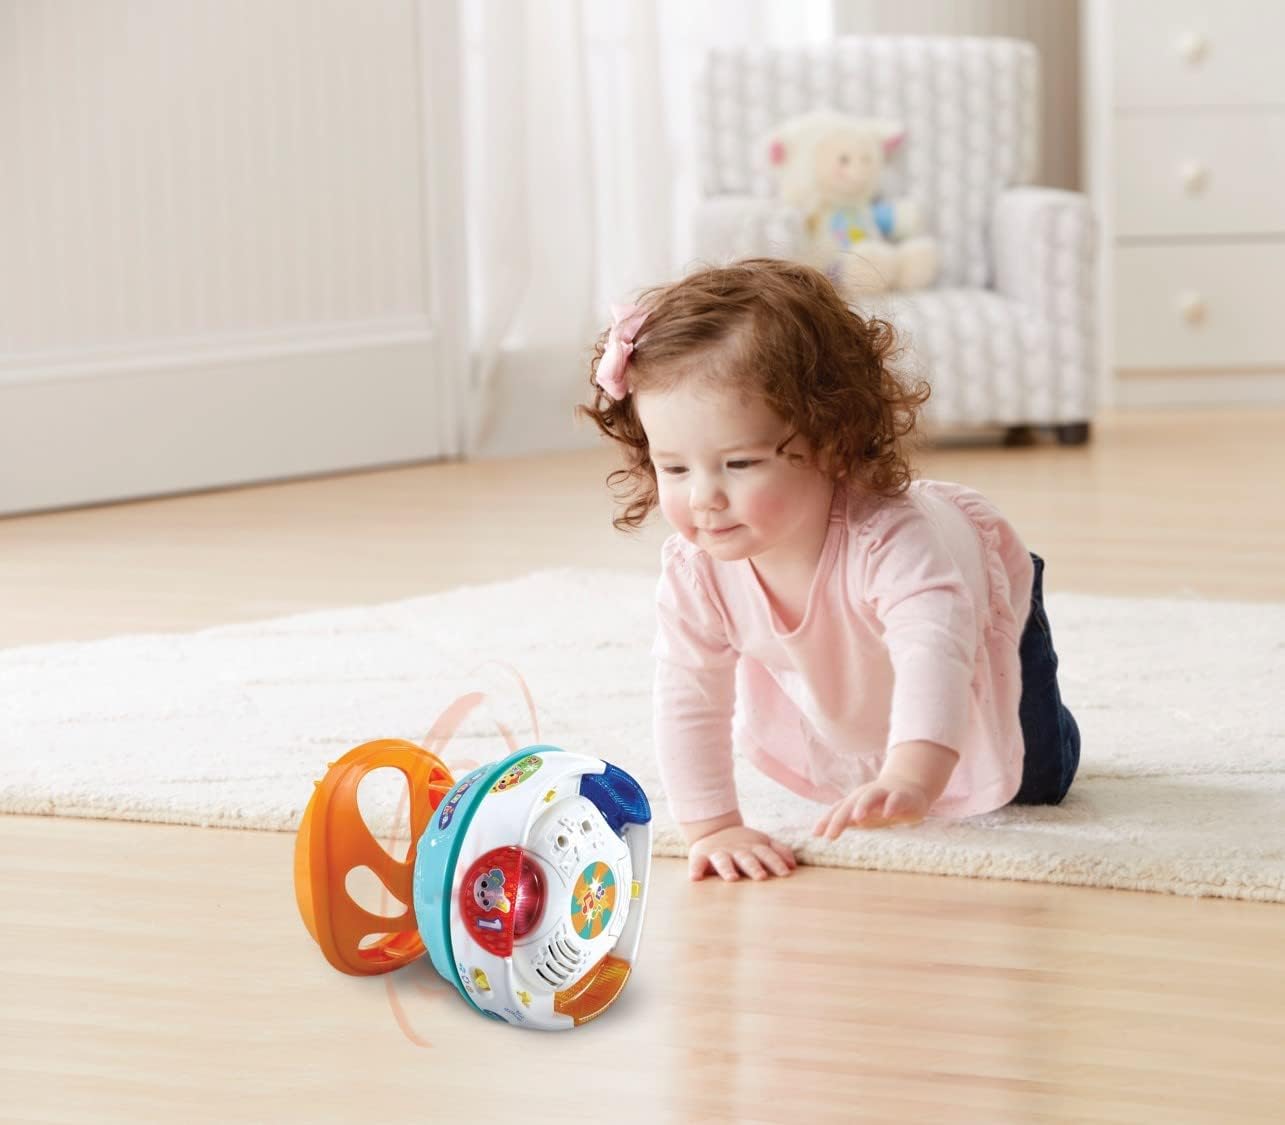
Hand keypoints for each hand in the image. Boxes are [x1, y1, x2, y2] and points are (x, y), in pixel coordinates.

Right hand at [687, 824, 796, 881]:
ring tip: (731, 879)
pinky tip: (695, 878)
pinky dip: (696, 869)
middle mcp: (736, 849)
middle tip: (761, 877)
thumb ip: (778, 851)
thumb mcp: (762, 842)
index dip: (776, 863)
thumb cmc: (743, 843)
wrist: (713, 829)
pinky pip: (697, 863)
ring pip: (723, 861)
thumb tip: (793, 865)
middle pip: (746, 858)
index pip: (767, 854)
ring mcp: (719, 852)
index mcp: (753, 847)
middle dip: (754, 867)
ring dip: (727, 869)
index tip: (785, 874)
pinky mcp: (701, 855)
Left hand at [812, 780, 929, 837]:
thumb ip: (845, 821)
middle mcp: (866, 795)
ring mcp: (884, 794)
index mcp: (855, 800)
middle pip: (849, 805)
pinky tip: (887, 814)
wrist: (909, 788)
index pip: (838, 810)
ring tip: (857, 819)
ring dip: (863, 806)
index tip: (815, 834)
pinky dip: (891, 805)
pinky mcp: (902, 796)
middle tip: (830, 835)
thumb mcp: (863, 815)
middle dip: (839, 819)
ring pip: (870, 797)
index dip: (826, 821)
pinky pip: (895, 799)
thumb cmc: (881, 805)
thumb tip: (822, 832)